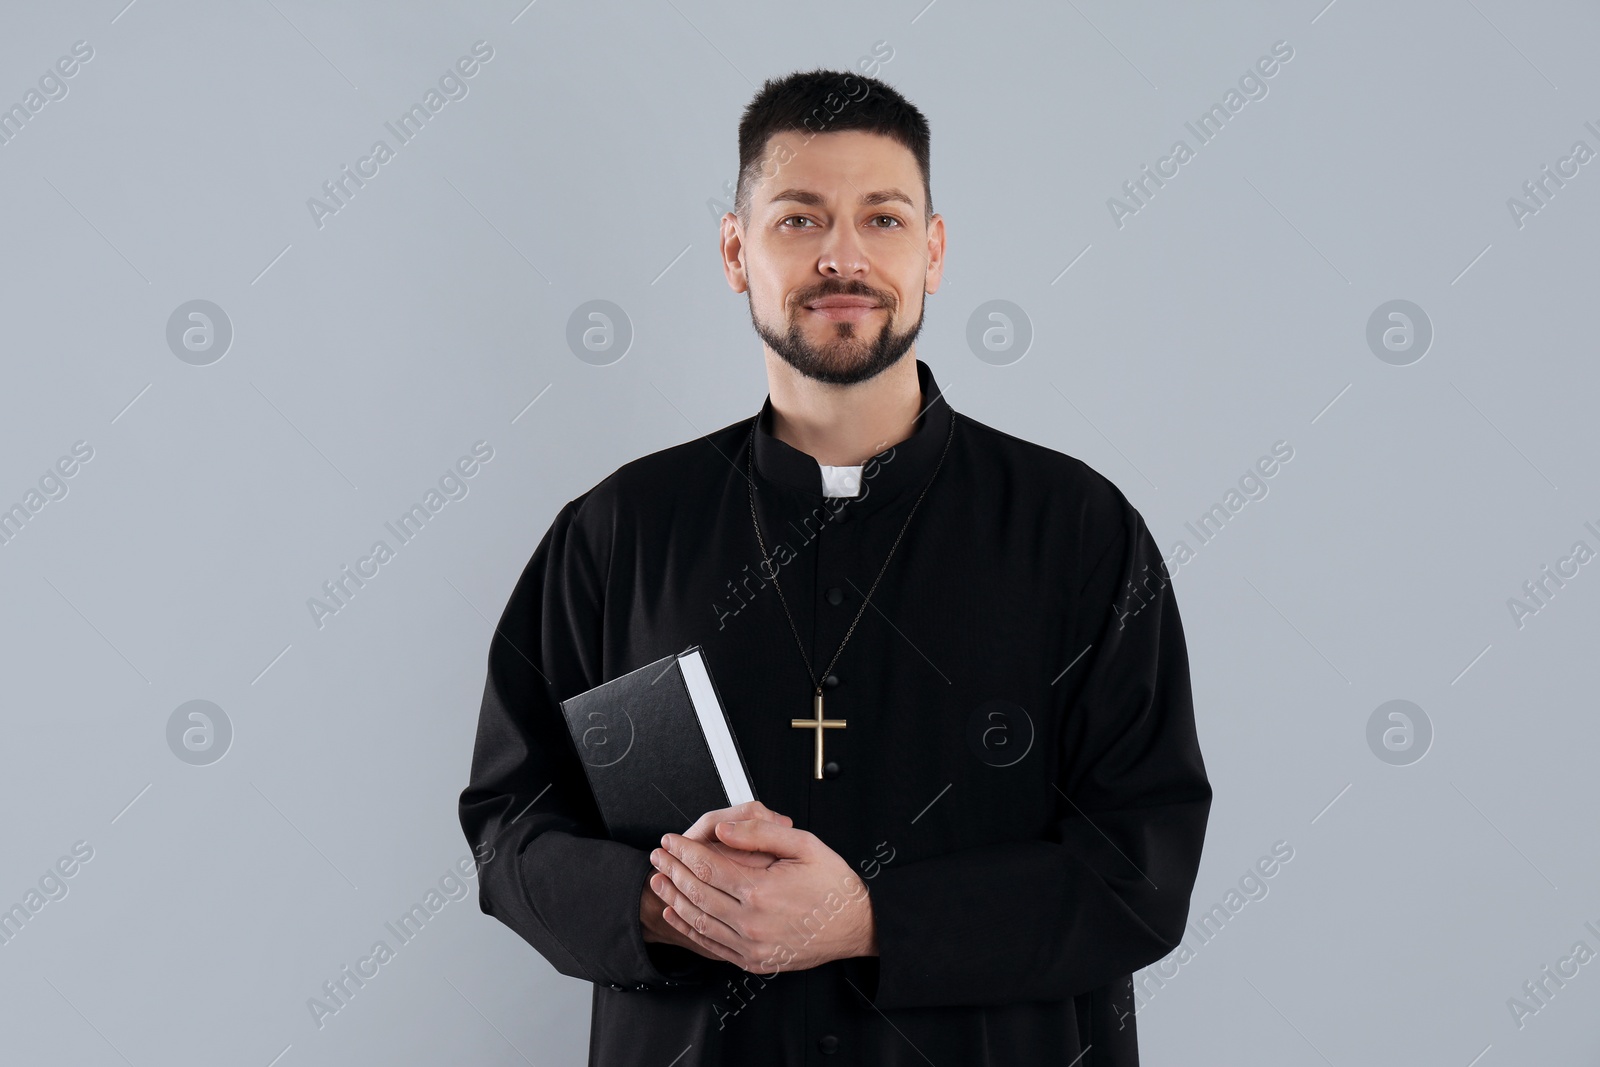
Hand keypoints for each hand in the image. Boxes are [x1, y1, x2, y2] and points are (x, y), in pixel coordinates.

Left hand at [648, 818, 877, 974]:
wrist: (857, 925)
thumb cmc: (834, 884)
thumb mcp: (804, 844)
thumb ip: (760, 832)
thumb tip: (723, 829)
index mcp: (761, 891)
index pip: (707, 867)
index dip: (684, 851)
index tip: (670, 840)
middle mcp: (752, 923)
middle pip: (697, 894)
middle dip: (672, 871)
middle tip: (658, 856)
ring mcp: (751, 947)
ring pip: (699, 921)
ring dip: (674, 899)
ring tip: (659, 882)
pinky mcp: (754, 961)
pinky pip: (712, 946)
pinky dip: (689, 930)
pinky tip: (676, 915)